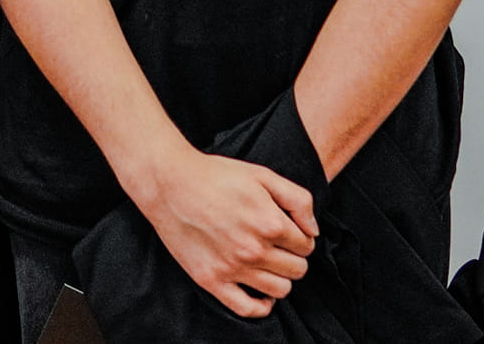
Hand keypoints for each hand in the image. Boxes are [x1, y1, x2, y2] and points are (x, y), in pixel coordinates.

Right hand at [137, 147, 317, 318]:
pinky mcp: (211, 280)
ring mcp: (232, 268)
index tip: (289, 231)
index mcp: (270, 223)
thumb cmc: (215, 175)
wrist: (169, 183)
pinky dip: (262, 305)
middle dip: (294, 257)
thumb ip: (298, 199)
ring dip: (281, 277)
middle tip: (278, 245)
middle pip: (297, 270)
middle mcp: (254, 250)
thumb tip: (313, 231)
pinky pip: (248, 309)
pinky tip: (260, 291)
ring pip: (280, 290)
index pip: (307, 245)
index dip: (301, 237)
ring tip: (268, 262)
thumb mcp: (263, 174)